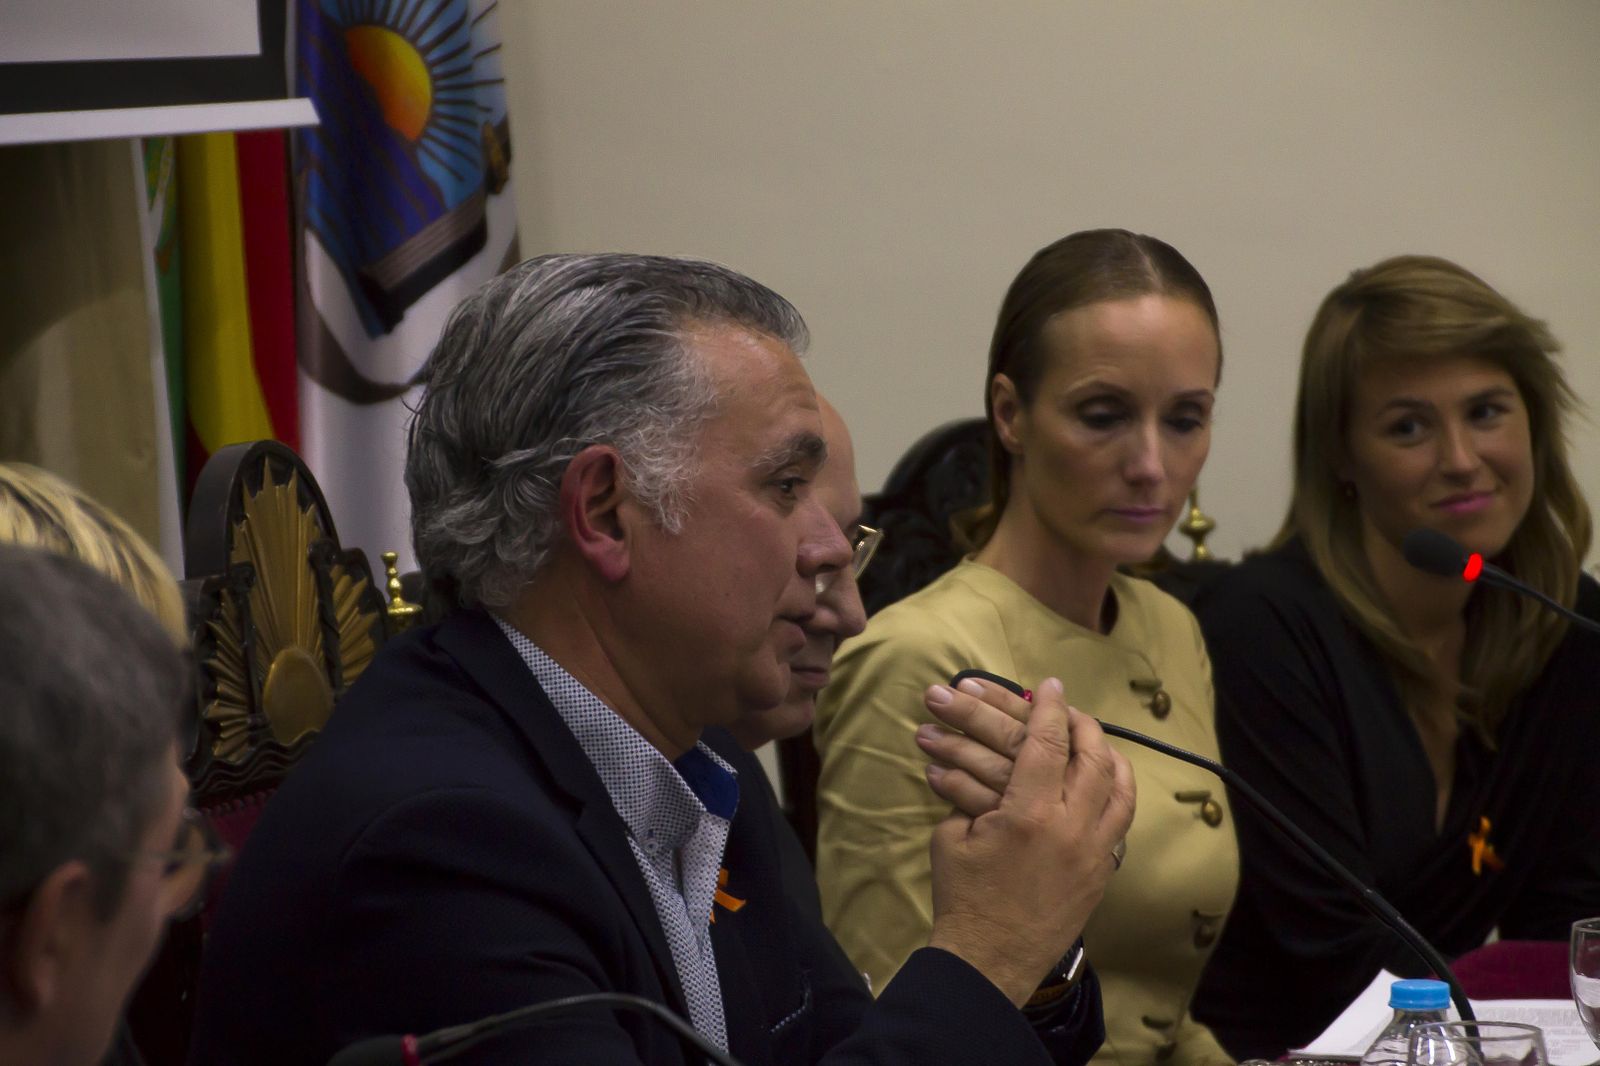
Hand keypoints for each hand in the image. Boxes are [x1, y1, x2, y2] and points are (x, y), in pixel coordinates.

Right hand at [925, 677, 1135, 1007]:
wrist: (988, 961)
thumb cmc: (962, 897)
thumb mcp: (952, 835)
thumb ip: (971, 793)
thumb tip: (979, 760)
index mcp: (1028, 814)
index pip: (1047, 742)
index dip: (1048, 707)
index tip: (1048, 685)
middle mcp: (1072, 828)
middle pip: (1094, 756)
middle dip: (1082, 723)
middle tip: (1068, 709)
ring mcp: (1095, 853)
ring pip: (1121, 787)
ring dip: (1108, 754)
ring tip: (1093, 740)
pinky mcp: (1102, 873)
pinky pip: (1121, 820)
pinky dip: (1116, 791)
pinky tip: (1102, 783)